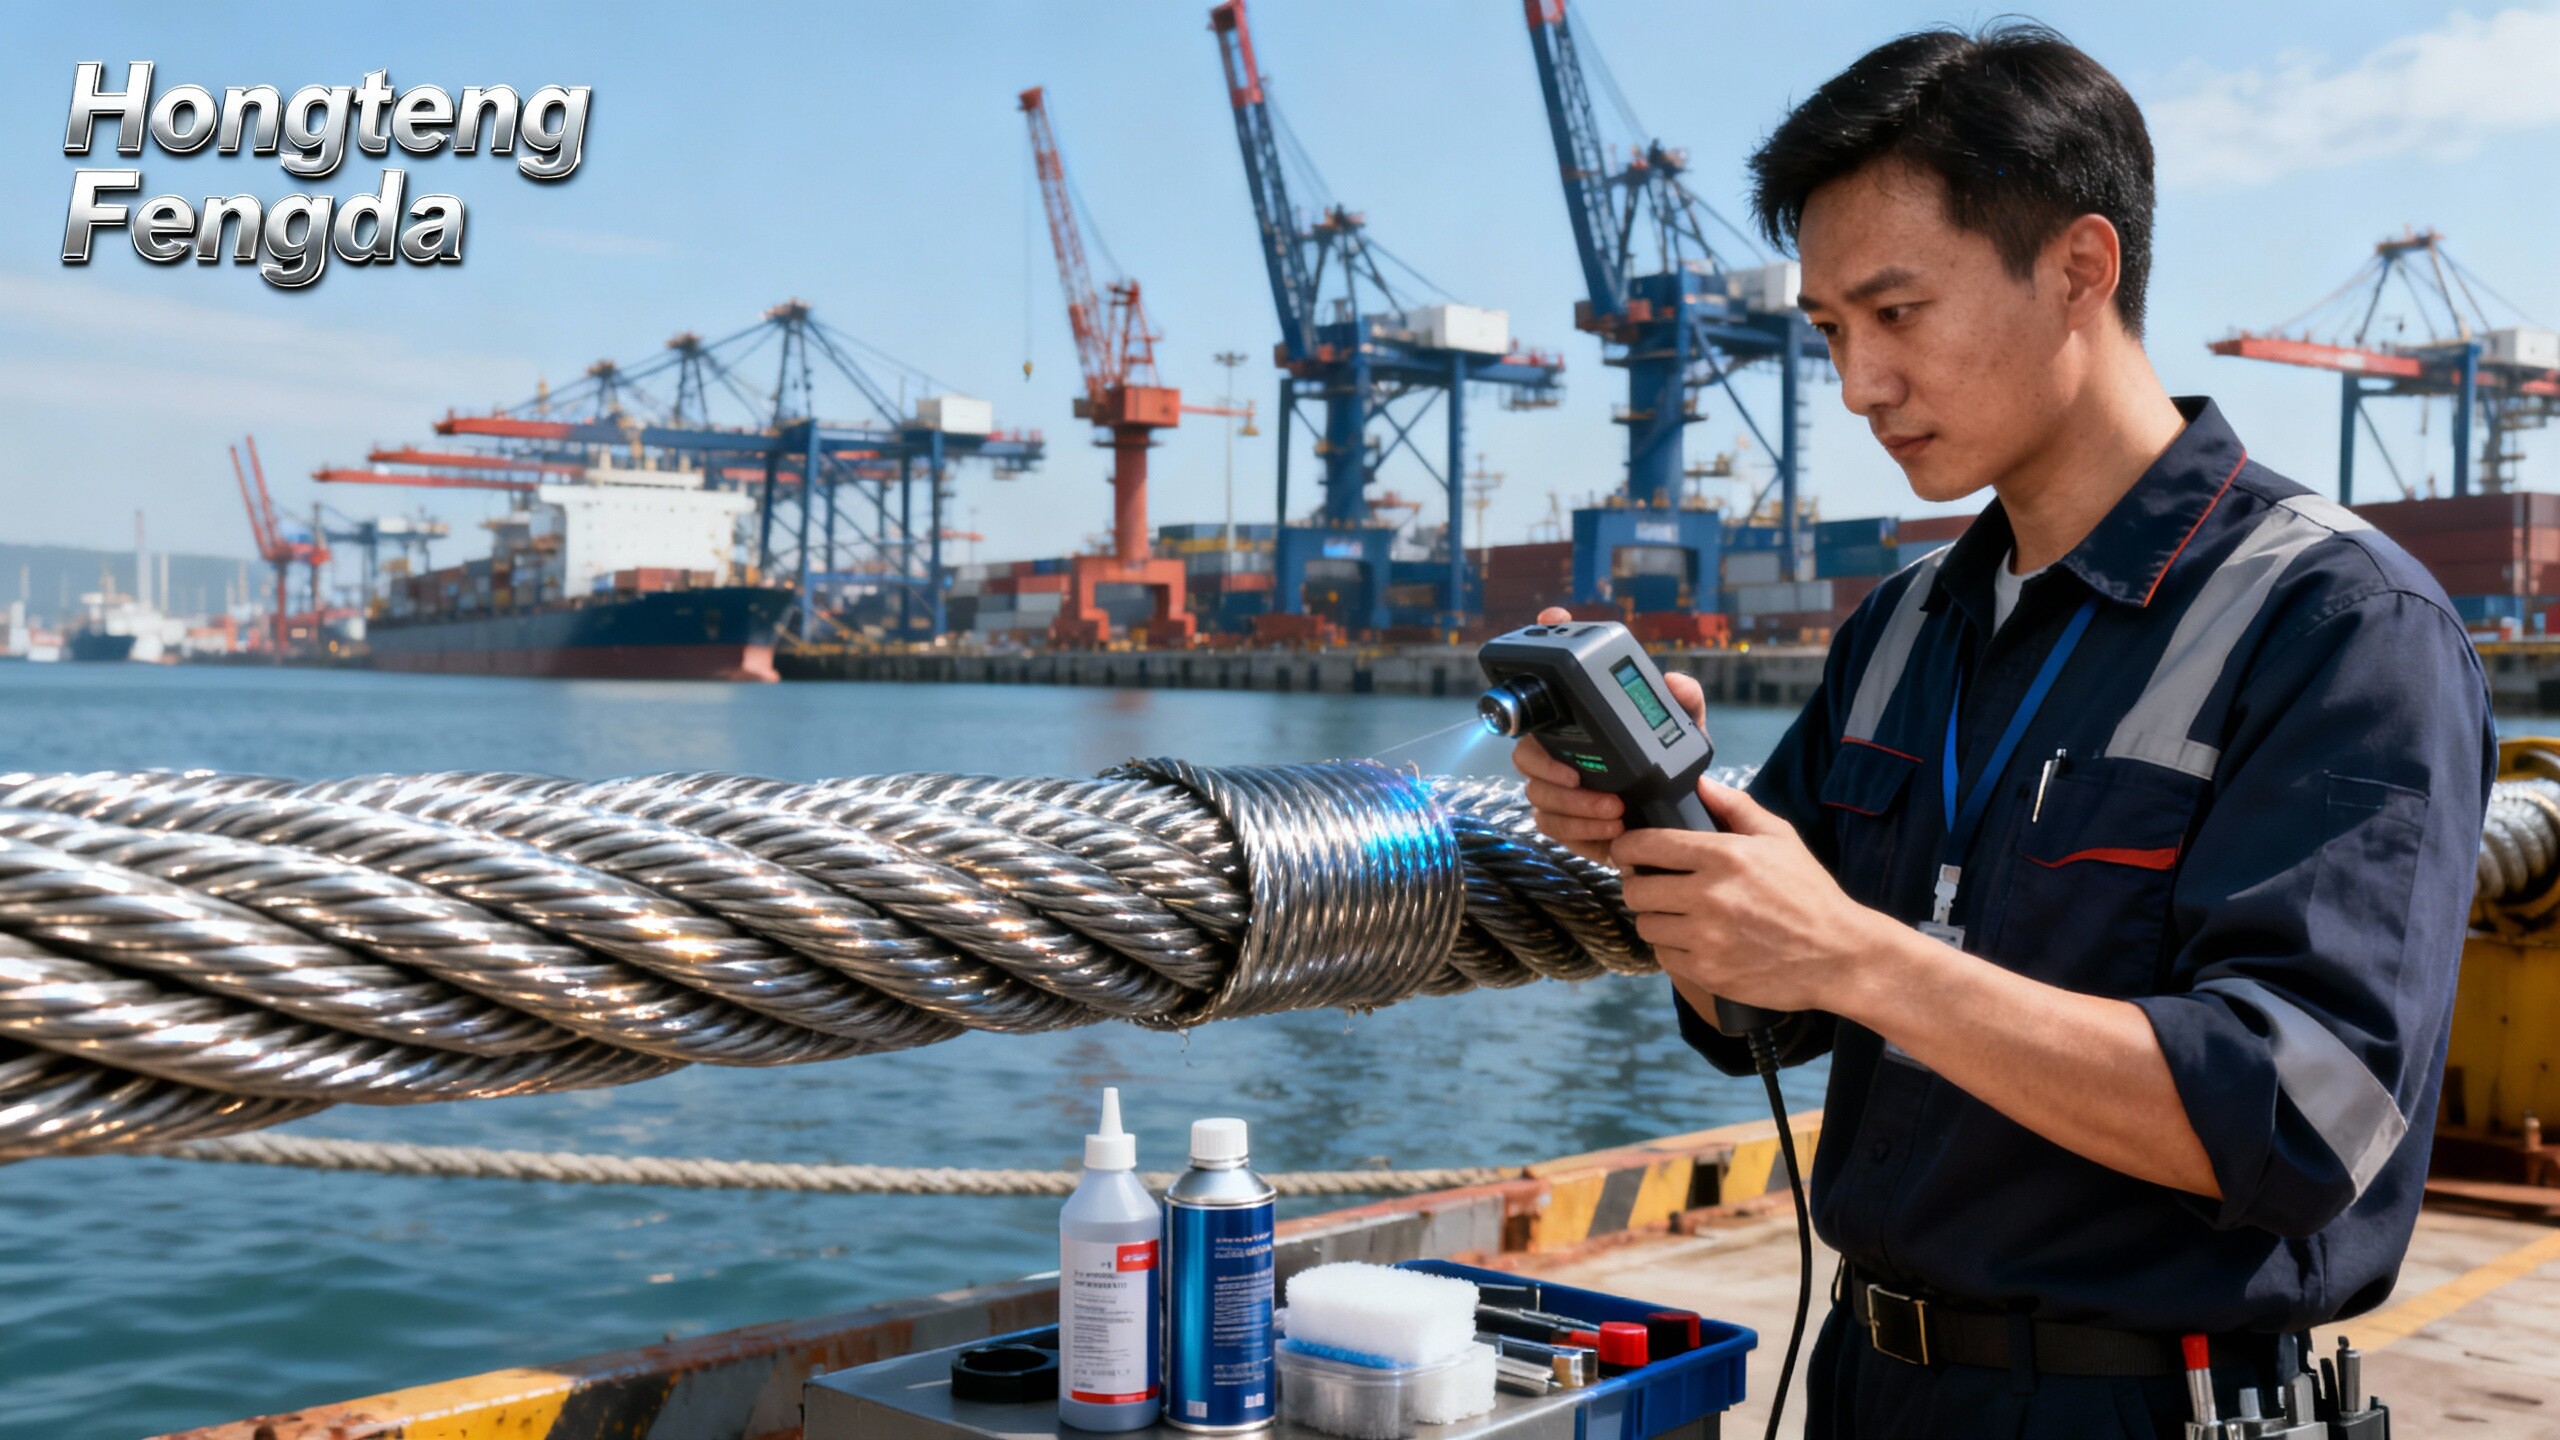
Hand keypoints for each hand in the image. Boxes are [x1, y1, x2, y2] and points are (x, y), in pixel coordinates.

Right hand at [1509, 607, 1707, 864]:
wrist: (1675, 819)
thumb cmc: (1670, 767)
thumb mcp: (1685, 732)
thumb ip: (1685, 703)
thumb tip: (1674, 681)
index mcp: (1579, 722)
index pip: (1545, 689)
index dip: (1531, 655)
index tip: (1547, 630)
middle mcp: (1559, 752)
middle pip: (1524, 753)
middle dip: (1547, 767)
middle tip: (1578, 775)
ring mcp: (1557, 789)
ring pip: (1538, 795)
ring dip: (1574, 806)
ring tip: (1614, 810)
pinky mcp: (1564, 823)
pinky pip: (1553, 827)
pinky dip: (1579, 830)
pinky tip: (1611, 829)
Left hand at [1612, 780, 1894, 1016]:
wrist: (1838, 955)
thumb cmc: (1809, 893)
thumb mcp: (1780, 838)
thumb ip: (1736, 806)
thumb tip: (1699, 784)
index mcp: (1724, 856)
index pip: (1646, 845)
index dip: (1627, 846)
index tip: (1627, 849)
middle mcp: (1709, 895)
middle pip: (1636, 889)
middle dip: (1640, 884)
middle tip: (1655, 885)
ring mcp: (1706, 937)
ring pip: (1646, 924)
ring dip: (1656, 918)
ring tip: (1677, 914)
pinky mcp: (1707, 971)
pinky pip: (1664, 956)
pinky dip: (1673, 948)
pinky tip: (1694, 940)